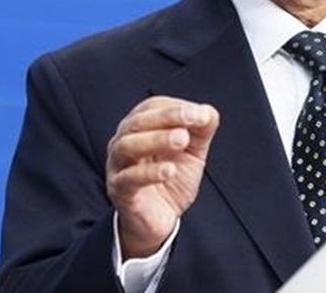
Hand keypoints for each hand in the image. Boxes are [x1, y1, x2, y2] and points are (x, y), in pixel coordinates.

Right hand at [106, 96, 220, 259]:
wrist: (160, 218)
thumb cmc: (172, 179)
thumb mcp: (193, 152)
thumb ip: (202, 130)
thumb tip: (208, 112)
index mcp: (140, 127)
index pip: (152, 107)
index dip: (176, 107)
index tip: (200, 113)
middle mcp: (123, 142)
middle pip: (137, 122)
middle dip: (167, 118)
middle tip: (193, 119)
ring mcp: (117, 166)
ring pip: (127, 146)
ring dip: (156, 139)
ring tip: (182, 140)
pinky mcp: (119, 191)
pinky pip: (128, 179)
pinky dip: (149, 173)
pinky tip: (169, 170)